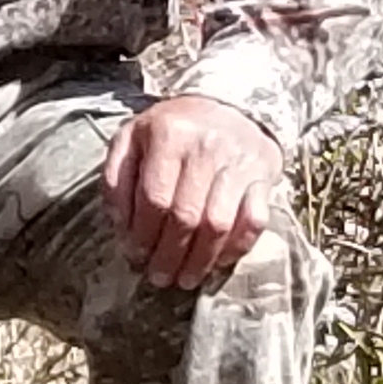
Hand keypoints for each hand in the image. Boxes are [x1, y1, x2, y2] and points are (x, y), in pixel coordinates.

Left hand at [104, 92, 284, 290]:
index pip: (154, 198)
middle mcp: (207, 147)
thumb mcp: (132, 139)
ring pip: (220, 223)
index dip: (143, 234)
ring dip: (201, 259)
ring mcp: (240, 163)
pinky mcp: (264, 176)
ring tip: (185, 280)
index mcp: (168, 135)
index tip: (135, 257)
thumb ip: (118, 178)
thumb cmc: (171, 129)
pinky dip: (237, 247)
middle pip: (187, 215)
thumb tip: (120, 226)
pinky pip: (255, 220)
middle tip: (158, 278)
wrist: (229, 103)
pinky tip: (218, 263)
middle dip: (170, 255)